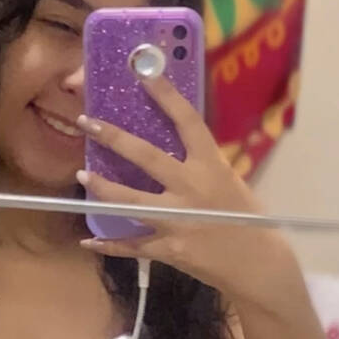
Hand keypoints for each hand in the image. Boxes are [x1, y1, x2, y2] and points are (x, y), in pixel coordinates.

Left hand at [75, 75, 297, 307]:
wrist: (257, 264)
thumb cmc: (246, 219)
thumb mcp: (229, 183)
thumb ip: (200, 167)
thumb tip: (175, 149)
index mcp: (210, 166)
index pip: (187, 121)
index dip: (165, 95)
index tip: (143, 73)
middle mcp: (191, 188)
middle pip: (145, 156)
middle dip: (113, 137)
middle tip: (86, 122)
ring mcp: (177, 219)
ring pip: (129, 201)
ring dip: (102, 188)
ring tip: (81, 176)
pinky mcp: (168, 248)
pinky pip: (131, 245)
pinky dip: (109, 244)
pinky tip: (88, 240)